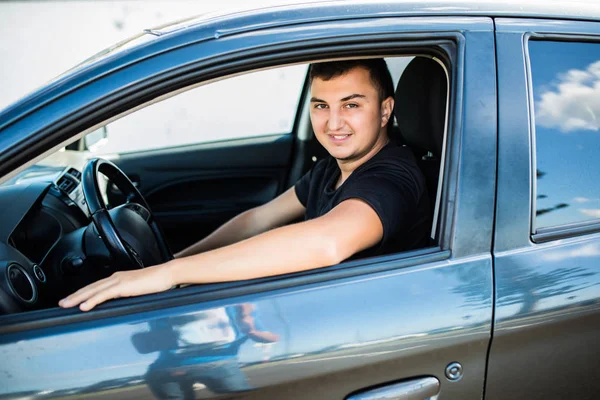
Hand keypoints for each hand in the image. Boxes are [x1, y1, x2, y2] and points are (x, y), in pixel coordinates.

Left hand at [59, 263, 174, 311]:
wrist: (167, 274)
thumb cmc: (157, 281)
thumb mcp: (138, 289)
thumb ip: (128, 293)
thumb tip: (122, 302)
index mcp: (119, 278)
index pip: (96, 286)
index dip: (82, 293)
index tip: (72, 299)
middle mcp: (116, 277)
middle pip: (90, 287)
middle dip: (74, 295)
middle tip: (61, 303)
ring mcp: (119, 281)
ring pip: (93, 290)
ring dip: (78, 298)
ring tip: (66, 305)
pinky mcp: (123, 286)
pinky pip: (104, 294)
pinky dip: (92, 300)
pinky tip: (84, 306)